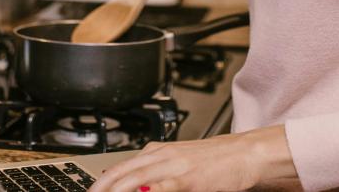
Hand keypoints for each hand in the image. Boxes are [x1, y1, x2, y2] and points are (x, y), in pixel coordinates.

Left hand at [87, 126, 294, 191]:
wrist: (245, 153)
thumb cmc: (215, 160)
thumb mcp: (180, 161)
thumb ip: (156, 171)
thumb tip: (134, 183)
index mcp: (158, 151)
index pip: (121, 167)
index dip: (103, 182)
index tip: (93, 191)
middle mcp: (162, 156)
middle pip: (122, 173)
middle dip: (102, 187)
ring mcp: (174, 167)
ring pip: (136, 179)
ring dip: (118, 190)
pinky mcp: (189, 180)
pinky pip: (162, 188)